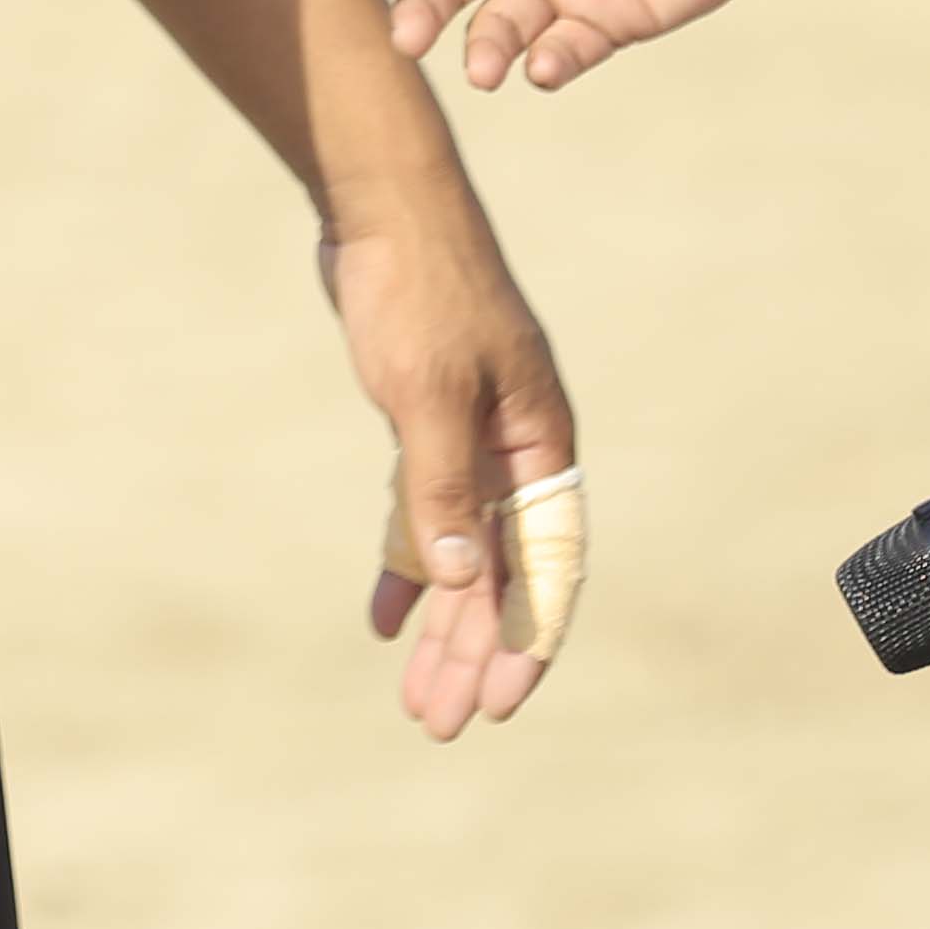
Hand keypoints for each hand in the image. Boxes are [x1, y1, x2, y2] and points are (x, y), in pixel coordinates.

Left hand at [322, 198, 580, 739]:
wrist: (382, 206)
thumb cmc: (421, 290)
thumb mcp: (430, 396)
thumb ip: (443, 491)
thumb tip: (460, 584)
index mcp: (542, 445)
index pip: (547, 569)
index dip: (523, 642)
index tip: (494, 705)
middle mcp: (516, 450)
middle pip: (501, 573)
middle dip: (472, 651)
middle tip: (438, 722)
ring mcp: (472, 438)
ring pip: (461, 552)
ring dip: (439, 622)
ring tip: (414, 694)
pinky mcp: (426, 423)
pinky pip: (423, 514)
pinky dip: (405, 563)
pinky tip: (383, 616)